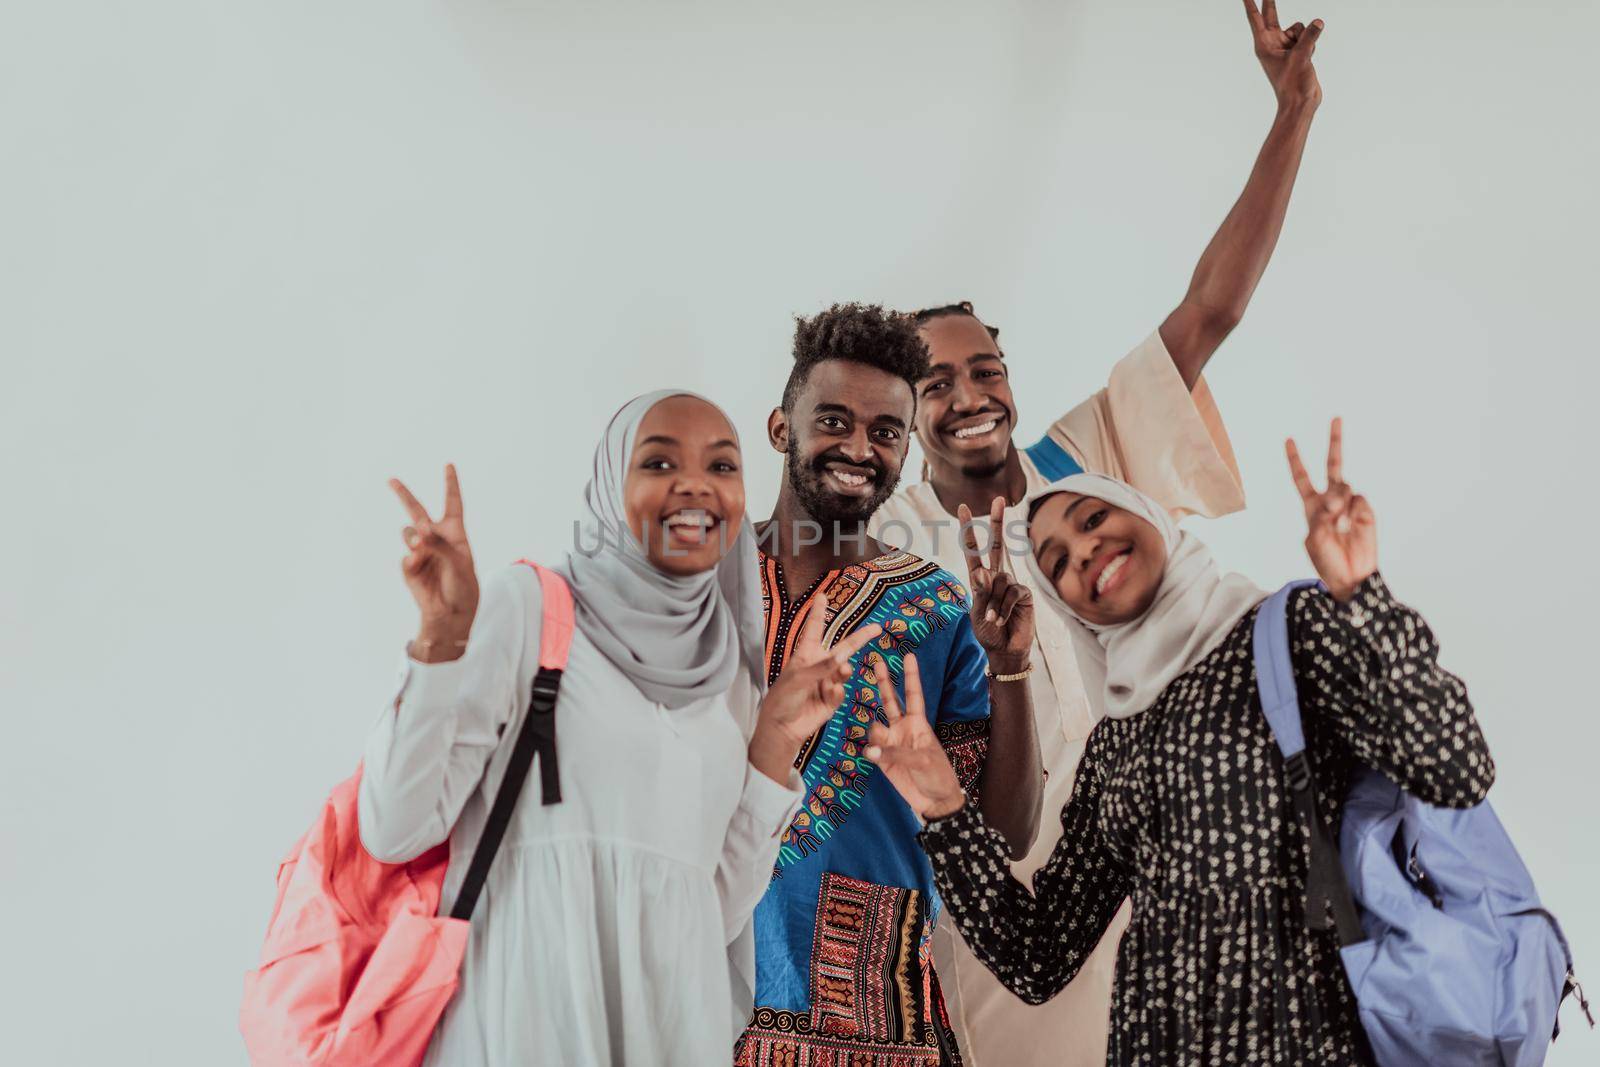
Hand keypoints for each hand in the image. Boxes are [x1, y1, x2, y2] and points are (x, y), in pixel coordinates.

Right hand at [390, 465, 478, 659]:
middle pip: (417, 510)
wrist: (452, 613)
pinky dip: (414, 559)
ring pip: (408, 532)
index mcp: (454, 533)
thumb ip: (440, 544)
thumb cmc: (463, 586)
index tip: (448, 465)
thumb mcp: (460, 562)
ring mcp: (420, 552)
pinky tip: (419, 565)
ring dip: (414, 536)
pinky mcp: (410, 566)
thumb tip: (417, 533)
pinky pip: (407, 555)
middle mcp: (435, 539)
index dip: (450, 485)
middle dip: (403, 495)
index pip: (451, 503)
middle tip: (391, 480)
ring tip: (422, 545)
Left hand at [755, 606, 882, 749]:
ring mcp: (826, 682)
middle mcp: (818, 666)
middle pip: (842, 648)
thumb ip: (822, 667)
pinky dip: (837, 692)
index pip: (814, 629)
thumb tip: (843, 657)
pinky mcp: (831, 699)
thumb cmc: (783, 698)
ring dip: (843, 671)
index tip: (822, 596)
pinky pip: (841, 691)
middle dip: (859, 638)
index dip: (818, 613)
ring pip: (844, 671)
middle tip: (876, 628)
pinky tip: (829, 695)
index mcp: (805, 655)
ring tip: (841, 673)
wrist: (782, 728)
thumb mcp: (799, 678)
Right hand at [864, 654, 965, 819]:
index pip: (913, 695)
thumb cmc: (938, 775)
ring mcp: (892, 744)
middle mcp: (903, 729)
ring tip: (877, 744)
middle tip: (876, 662)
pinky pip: (872, 750)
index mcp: (919, 724)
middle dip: (883, 683)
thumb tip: (870, 750)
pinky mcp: (883, 761)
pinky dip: (871, 751)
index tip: (908, 656)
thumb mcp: (924, 760)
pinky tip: (871, 754)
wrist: (935, 801)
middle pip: (890, 701)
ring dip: (875, 732)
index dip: (911, 677)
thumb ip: (896, 752)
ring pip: (876, 727)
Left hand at [958, 496, 1034, 671]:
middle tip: (999, 498)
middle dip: (998, 522)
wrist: (1003, 650)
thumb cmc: (986, 631)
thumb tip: (982, 571)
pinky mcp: (1024, 594)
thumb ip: (979, 590)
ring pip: (1000, 582)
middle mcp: (997, 576)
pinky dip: (1003, 608)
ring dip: (992, 604)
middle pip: (998, 545)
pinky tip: (1000, 621)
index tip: (963, 507)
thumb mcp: (975, 611)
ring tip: (991, 620)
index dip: (968, 529)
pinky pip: (1011, 593)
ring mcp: (1011, 584)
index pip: (973, 549)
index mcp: (980, 577)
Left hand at [1243, 0, 1323, 110]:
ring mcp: (1284, 47)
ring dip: (1305, 36)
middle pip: (1271, 15)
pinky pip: (1307, 37)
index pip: (1255, 18)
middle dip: (1270, 1)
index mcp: (1263, 45)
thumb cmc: (1293, 84)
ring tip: (1304, 54)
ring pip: (1298, 27)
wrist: (1301, 102)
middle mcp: (1272, 43)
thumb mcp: (1301, 57)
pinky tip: (1308, 58)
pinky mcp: (1296, 51)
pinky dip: (1311, 44)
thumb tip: (1318, 22)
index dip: (1251, 3)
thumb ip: (1309, 36)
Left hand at [1286, 418, 1376, 601]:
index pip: (1302, 478)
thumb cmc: (1327, 561)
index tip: (1288, 439)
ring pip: (1343, 485)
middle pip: (1333, 466)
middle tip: (1336, 418)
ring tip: (1338, 522)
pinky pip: (1358, 499)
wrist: (1351, 576)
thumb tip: (1337, 500)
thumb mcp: (1314, 539)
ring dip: (1338, 501)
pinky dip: (1352, 511)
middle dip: (1335, 442)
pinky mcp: (1366, 511)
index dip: (1295, 460)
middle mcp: (1331, 500)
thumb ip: (1321, 515)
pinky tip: (1351, 526)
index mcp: (1312, 506)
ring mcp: (1350, 504)